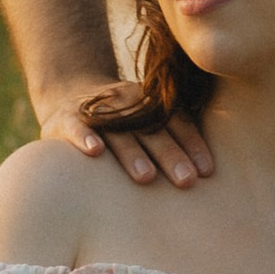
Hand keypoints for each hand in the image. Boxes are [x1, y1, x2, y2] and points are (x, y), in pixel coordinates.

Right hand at [36, 85, 214, 191]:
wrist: (68, 93)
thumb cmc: (120, 122)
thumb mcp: (145, 121)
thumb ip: (172, 140)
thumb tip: (207, 178)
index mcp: (151, 104)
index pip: (176, 122)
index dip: (192, 144)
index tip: (206, 171)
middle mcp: (127, 102)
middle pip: (151, 131)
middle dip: (170, 155)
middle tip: (186, 181)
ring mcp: (97, 110)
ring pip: (117, 131)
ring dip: (132, 153)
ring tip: (146, 176)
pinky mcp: (66, 118)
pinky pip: (77, 127)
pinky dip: (85, 137)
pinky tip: (95, 151)